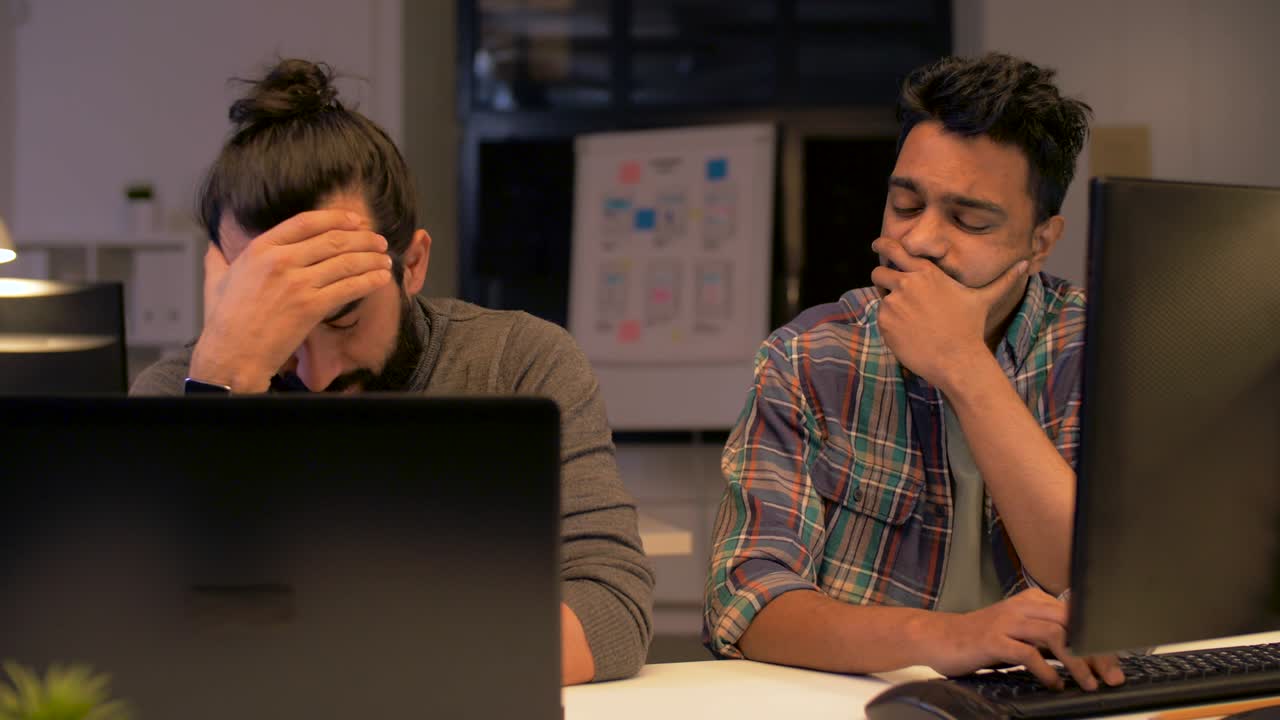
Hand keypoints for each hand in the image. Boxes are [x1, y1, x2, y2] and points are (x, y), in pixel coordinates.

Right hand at [190, 209, 392, 391]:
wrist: (231, 356)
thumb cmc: (224, 322)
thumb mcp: (216, 281)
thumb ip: (218, 259)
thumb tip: (213, 246)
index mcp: (260, 249)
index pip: (306, 222)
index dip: (336, 218)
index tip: (355, 219)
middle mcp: (280, 261)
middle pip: (332, 239)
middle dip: (363, 238)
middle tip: (379, 240)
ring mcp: (297, 284)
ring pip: (345, 262)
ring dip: (371, 258)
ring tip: (385, 258)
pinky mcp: (310, 307)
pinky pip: (349, 287)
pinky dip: (369, 280)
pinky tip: (381, 278)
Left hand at [869, 237, 1026, 391]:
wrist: (956, 359)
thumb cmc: (970, 328)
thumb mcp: (984, 299)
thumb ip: (1003, 280)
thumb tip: (1026, 265)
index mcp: (926, 272)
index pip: (894, 248)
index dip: (883, 245)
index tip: (877, 244)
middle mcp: (907, 283)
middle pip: (879, 271)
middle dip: (883, 279)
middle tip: (893, 292)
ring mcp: (894, 302)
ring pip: (880, 297)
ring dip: (889, 304)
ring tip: (911, 320)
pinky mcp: (885, 322)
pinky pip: (880, 317)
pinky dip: (890, 324)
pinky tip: (909, 333)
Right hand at [917, 589, 1124, 690]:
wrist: (939, 637)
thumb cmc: (981, 639)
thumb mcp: (1019, 631)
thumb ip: (1047, 636)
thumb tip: (1086, 655)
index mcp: (1032, 600)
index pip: (1076, 616)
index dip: (1099, 639)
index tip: (1114, 663)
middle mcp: (1022, 606)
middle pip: (1072, 624)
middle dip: (1097, 652)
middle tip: (1112, 677)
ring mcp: (1006, 621)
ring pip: (1055, 636)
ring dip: (1077, 663)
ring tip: (1088, 684)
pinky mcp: (992, 639)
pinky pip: (1028, 653)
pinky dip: (1047, 671)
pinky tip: (1054, 684)